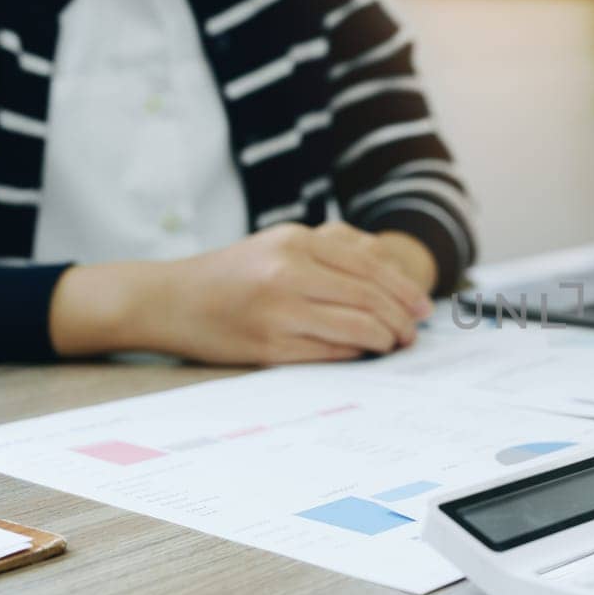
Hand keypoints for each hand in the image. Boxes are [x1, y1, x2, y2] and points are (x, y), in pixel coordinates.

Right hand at [51, 222, 436, 365]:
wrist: (170, 300)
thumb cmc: (232, 273)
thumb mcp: (278, 243)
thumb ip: (330, 248)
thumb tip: (387, 265)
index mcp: (294, 241)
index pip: (368, 265)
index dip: (403, 288)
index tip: (424, 306)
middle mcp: (287, 272)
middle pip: (368, 296)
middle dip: (401, 317)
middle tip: (415, 330)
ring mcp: (278, 311)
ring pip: (355, 326)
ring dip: (384, 338)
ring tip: (395, 343)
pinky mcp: (268, 346)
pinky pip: (328, 352)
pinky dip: (355, 352)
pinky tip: (365, 351)